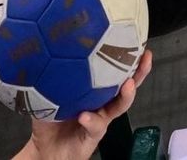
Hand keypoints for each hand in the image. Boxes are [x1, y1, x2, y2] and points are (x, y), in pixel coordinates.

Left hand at [24, 51, 150, 159]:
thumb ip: (48, 76)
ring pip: (119, 105)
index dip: (126, 55)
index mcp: (94, 89)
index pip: (113, 70)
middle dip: (139, 71)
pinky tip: (85, 115)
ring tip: (128, 85)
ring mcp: (101, 118)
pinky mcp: (95, 134)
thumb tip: (41, 49)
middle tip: (144, 57)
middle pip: (127, 84)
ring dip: (126, 95)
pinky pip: (96, 125)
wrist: (46, 149)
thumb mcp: (46, 94)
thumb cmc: (49, 120)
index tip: (134, 37)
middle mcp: (102, 102)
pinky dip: (91, 120)